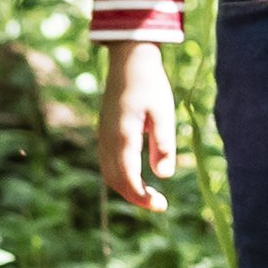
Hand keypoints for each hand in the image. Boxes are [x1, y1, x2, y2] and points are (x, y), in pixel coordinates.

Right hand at [94, 42, 181, 211]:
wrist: (129, 61)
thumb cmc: (150, 85)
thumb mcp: (163, 114)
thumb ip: (163, 145)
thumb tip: (164, 176)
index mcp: (122, 137)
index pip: (128, 179)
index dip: (142, 197)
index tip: (161, 206)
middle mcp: (107, 140)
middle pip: (115, 180)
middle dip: (135, 196)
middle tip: (159, 204)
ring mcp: (103, 136)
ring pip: (109, 173)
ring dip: (127, 187)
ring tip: (150, 195)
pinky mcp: (105, 132)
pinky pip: (108, 162)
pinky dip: (121, 176)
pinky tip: (138, 177)